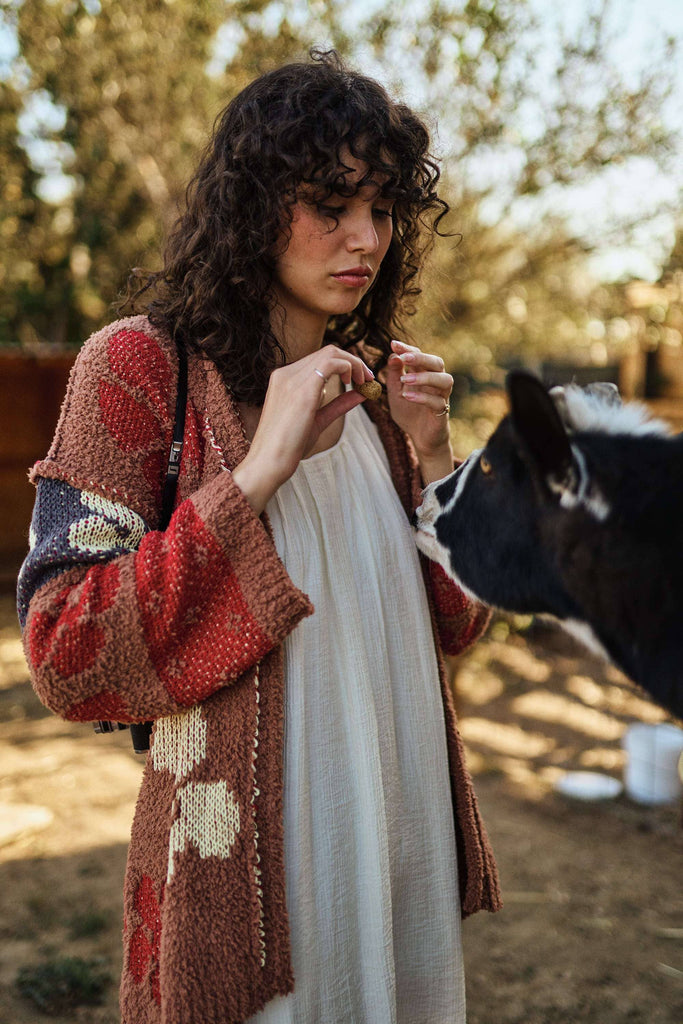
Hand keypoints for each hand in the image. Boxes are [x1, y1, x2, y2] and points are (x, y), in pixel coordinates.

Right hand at [232, 346, 374, 512]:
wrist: (268, 461)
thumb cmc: (289, 446)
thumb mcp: (318, 420)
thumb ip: (338, 405)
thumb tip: (360, 394)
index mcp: (284, 379)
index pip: (318, 360)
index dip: (343, 364)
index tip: (360, 380)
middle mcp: (286, 373)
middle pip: (327, 352)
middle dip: (353, 361)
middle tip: (368, 378)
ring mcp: (292, 378)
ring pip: (331, 353)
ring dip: (354, 362)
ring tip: (365, 381)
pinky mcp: (302, 389)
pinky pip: (332, 363)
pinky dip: (350, 367)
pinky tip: (356, 383)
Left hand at [384, 339, 453, 482]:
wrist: (420, 438)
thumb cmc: (409, 413)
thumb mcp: (395, 393)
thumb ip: (393, 376)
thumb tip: (393, 355)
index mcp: (424, 375)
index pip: (420, 356)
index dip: (408, 349)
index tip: (393, 344)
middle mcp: (436, 383)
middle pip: (437, 363)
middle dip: (421, 357)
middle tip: (404, 358)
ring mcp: (442, 397)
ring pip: (444, 380)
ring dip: (424, 377)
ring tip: (405, 379)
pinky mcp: (442, 412)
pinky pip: (438, 402)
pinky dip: (422, 397)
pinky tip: (407, 396)